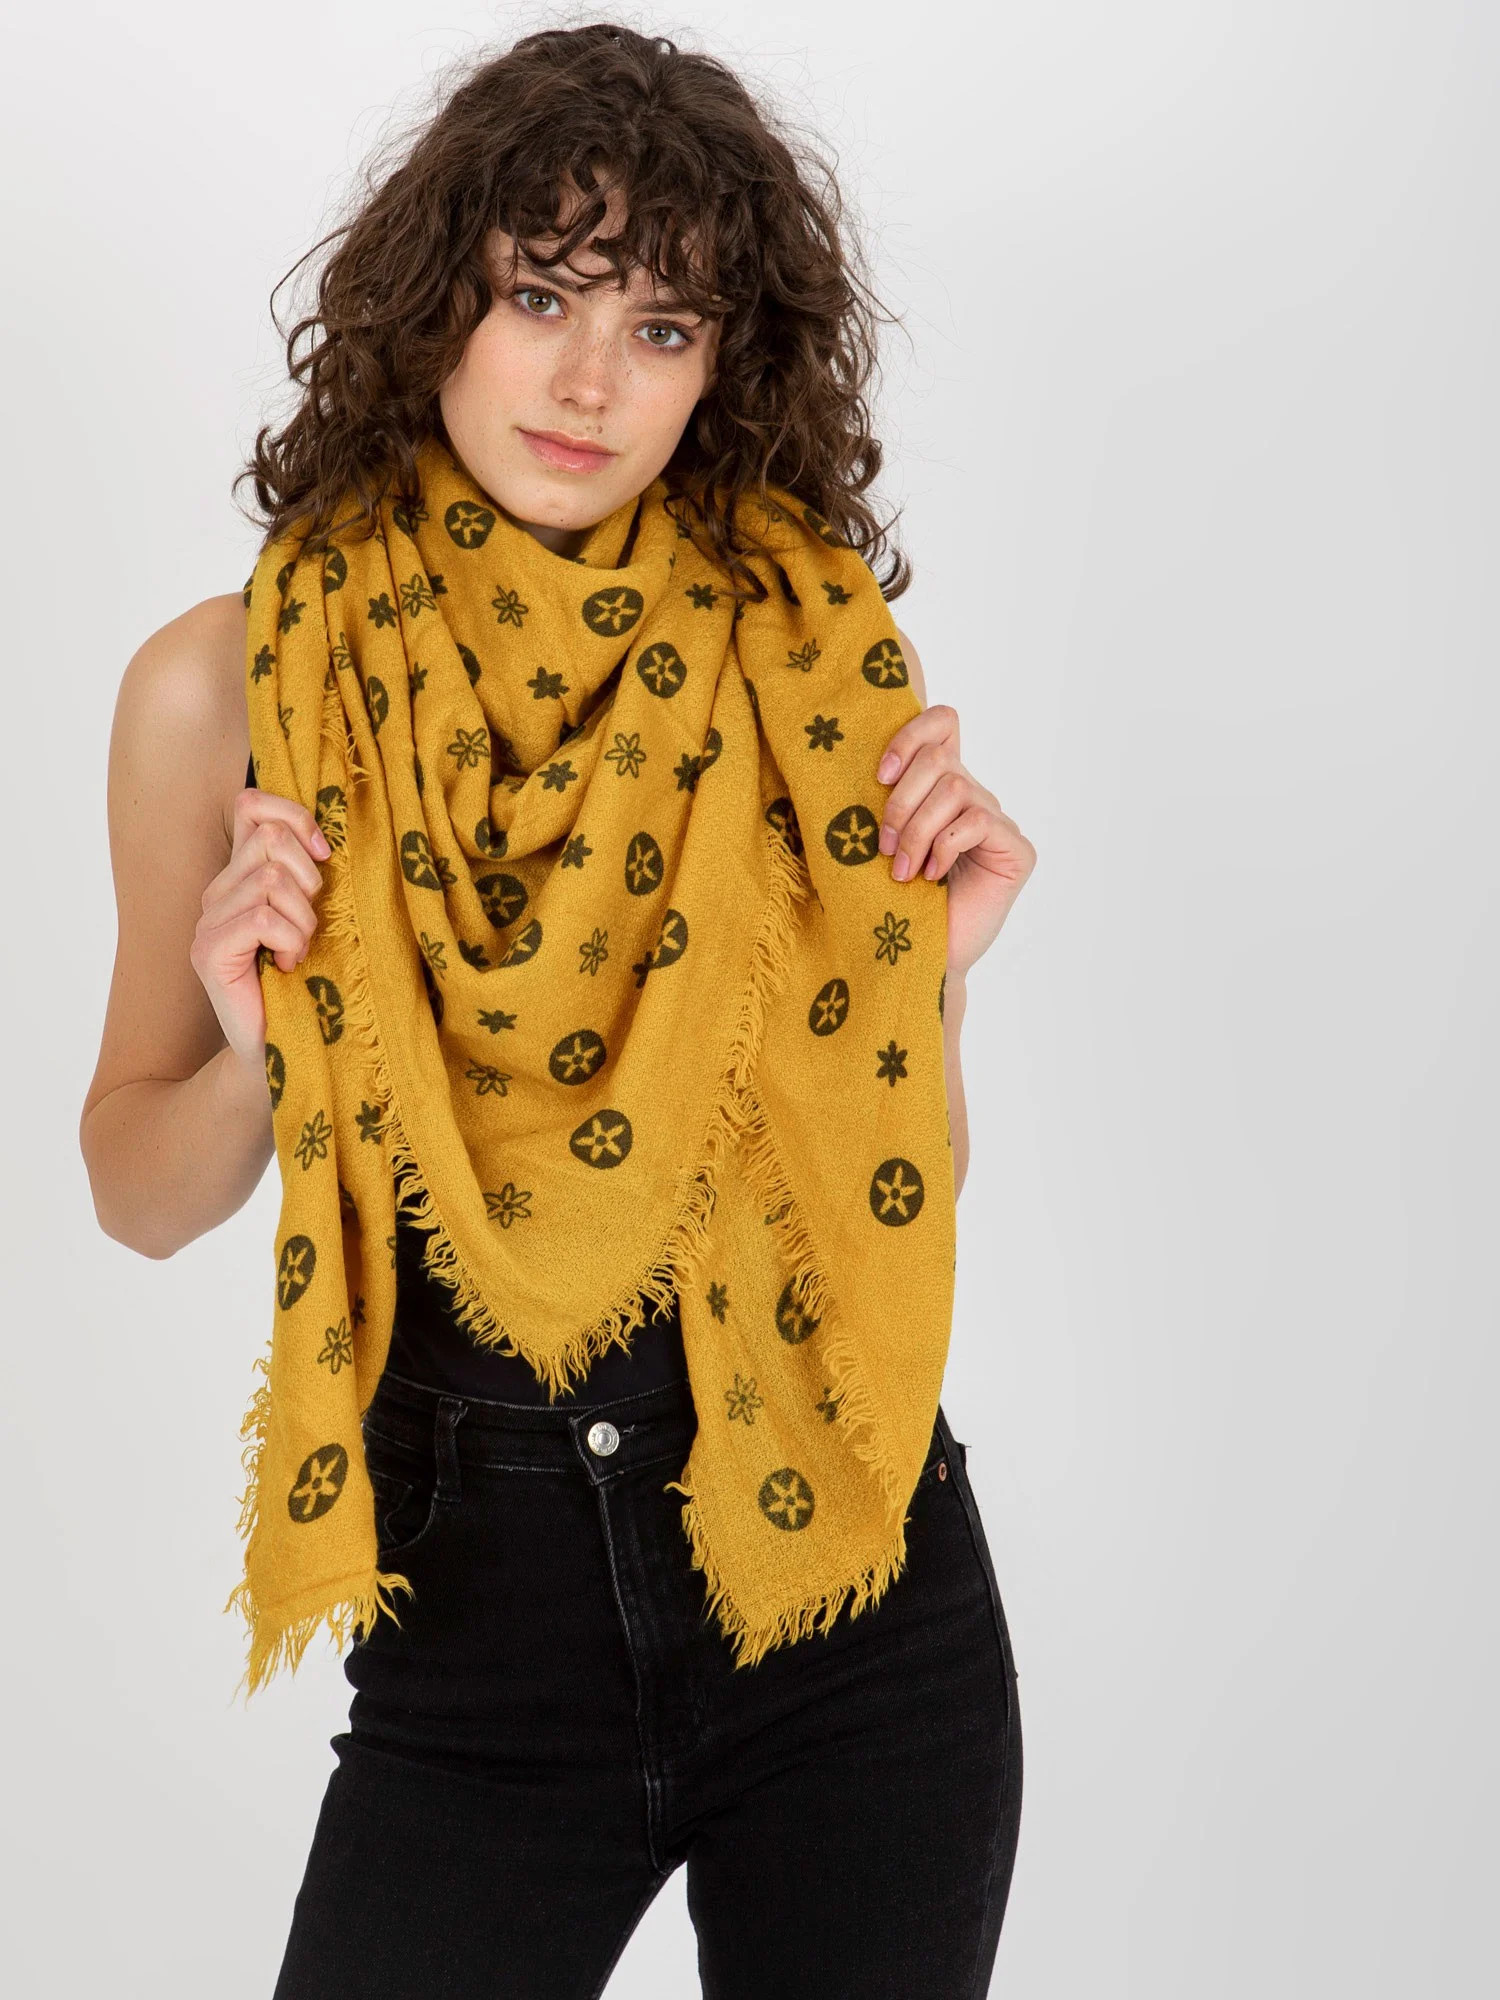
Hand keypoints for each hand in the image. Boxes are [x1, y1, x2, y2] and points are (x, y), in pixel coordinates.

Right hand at [189, 784, 330, 1074]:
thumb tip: (326, 838)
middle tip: (310, 925)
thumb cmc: (311, 980)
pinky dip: (290, 942)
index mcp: (241, 875)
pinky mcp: (208, 952)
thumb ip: (310, 873)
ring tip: (298, 952)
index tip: (324, 856)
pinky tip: (288, 967)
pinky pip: (262, 918)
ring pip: (269, 879)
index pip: (253, 806)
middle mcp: (217, 892)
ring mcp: (208, 922)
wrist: (288, 1046)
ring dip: (303, 921)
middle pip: (269, 839)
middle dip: (308, 879)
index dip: (295, 818)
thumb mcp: (318, 913)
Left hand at [876, 704, 1035, 977]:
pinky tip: (932, 877)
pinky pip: (976, 822)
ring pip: (954, 790)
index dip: (911, 735)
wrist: (922, 958)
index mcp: (942, 788)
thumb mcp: (882, 841)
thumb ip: (884, 800)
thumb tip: (859, 763)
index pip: (943, 723)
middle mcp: (974, 798)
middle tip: (884, 847)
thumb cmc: (897, 903)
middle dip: (900, 802)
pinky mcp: (1017, 851)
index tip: (878, 776)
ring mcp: (998, 824)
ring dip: (917, 831)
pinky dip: (944, 847)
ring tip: (903, 871)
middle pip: (939, 760)